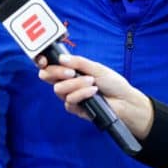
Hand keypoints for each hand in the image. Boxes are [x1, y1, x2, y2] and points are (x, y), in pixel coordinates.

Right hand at [38, 54, 154, 138]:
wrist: (124, 100)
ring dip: (76, 84)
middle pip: (47, 76)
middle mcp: (68, 82)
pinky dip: (81, 94)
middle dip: (57, 72)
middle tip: (71, 72)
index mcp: (71, 70)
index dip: (43, 62)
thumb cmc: (112, 83)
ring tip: (92, 82)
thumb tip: (61, 58)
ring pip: (58, 89)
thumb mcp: (96, 68)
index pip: (50, 65)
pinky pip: (69, 101)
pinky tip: (93, 92)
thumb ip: (79, 63)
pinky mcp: (75, 108)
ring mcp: (70, 95)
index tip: (44, 60)